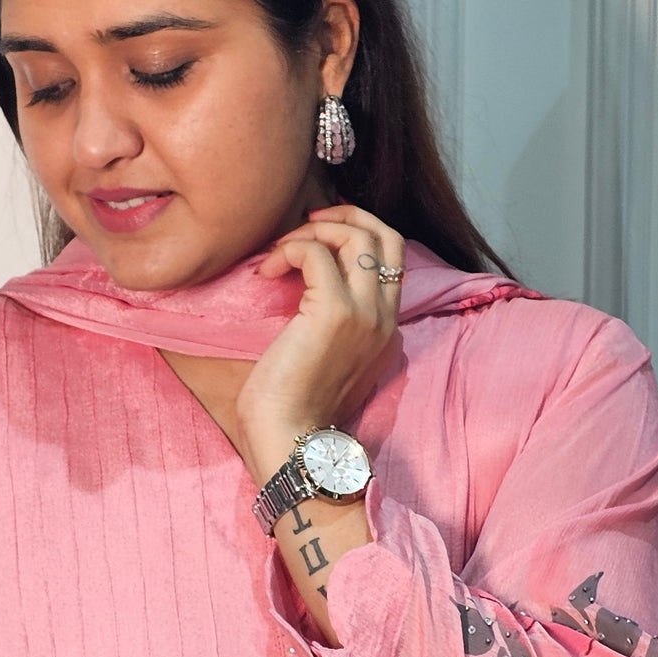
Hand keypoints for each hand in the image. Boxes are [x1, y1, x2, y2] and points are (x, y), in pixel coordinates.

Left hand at [238, 204, 403, 479]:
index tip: (317, 236)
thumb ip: (333, 324)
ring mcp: (365, 314)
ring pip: (358, 236)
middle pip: (387, 236)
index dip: (356, 234)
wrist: (290, 441)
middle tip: (308, 224)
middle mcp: (385, 318)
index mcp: (386, 329)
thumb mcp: (326, 359)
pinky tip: (266, 273)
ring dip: (314, 231)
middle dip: (347, 216)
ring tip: (281, 252)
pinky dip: (288, 250)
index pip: (392, 259)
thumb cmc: (293, 408)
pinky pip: (316, 253)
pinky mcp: (335, 313)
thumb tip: (303, 284)